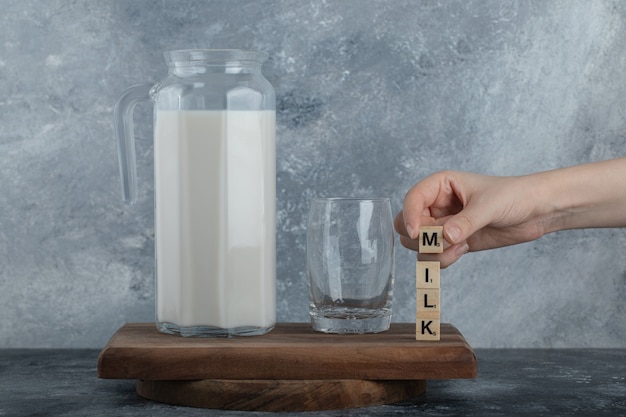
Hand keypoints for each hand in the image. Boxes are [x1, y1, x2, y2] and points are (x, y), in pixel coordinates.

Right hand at [395, 170, 548, 266]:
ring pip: (417, 244)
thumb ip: (465, 222)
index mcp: (440, 185)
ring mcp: (442, 225)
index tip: (417, 234)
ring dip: (433, 251)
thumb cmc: (514, 195)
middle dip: (422, 238)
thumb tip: (444, 237)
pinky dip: (442, 259)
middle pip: (407, 224)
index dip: (410, 216)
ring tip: (459, 246)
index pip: (412, 199)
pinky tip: (463, 250)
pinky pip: (433, 255)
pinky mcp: (451, 242)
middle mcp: (436, 204)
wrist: (536, 211)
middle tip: (445, 240)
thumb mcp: (489, 206)